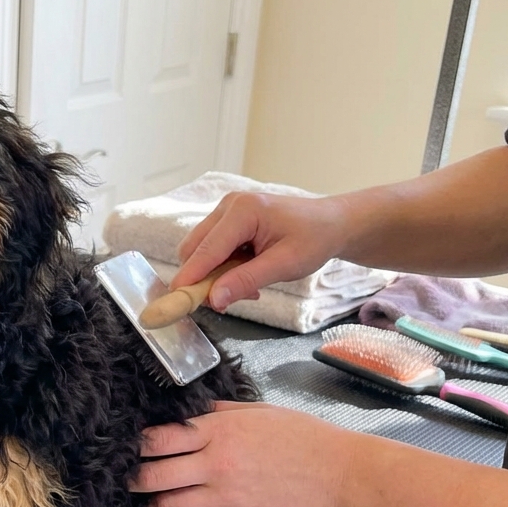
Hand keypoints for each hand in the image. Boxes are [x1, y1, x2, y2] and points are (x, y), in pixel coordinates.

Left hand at [130, 401, 357, 506]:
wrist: (337, 472)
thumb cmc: (302, 436)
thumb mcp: (257, 410)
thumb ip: (220, 411)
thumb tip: (193, 410)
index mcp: (218, 431)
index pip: (160, 439)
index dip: (138, 444)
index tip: (128, 446)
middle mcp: (215, 464)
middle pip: (154, 475)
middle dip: (134, 477)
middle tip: (126, 477)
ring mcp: (225, 495)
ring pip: (169, 505)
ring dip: (153, 504)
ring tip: (146, 501)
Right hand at [172, 192, 353, 310]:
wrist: (330, 223)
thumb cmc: (314, 239)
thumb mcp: (285, 264)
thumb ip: (247, 280)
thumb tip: (215, 299)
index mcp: (244, 210)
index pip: (207, 249)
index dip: (191, 277)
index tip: (177, 300)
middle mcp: (228, 206)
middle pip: (194, 249)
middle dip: (203, 279)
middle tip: (227, 301)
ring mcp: (225, 211)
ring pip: (199, 251)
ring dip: (214, 275)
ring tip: (247, 286)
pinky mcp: (226, 221)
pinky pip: (210, 250)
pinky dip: (221, 268)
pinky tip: (246, 274)